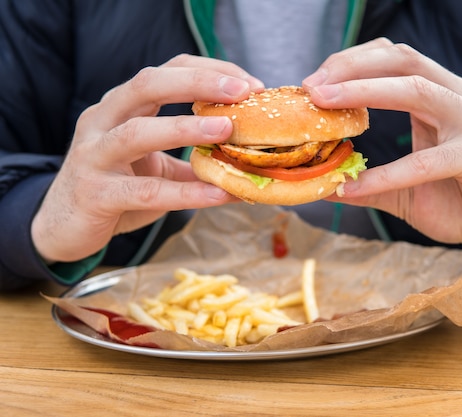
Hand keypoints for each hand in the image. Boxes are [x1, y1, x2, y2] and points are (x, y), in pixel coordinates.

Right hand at [32, 54, 263, 262]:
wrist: (64, 226)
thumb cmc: (116, 188)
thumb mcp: (156, 166)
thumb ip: (194, 161)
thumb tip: (248, 165)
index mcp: (121, 106)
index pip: (166, 71)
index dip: (209, 71)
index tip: (250, 84)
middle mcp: (103, 120)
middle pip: (147, 84)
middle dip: (198, 82)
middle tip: (242, 92)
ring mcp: (94, 155)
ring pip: (137, 133)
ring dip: (185, 129)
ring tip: (225, 130)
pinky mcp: (96, 194)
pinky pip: (145, 191)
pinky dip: (184, 193)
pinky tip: (218, 195)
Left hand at [304, 38, 461, 271]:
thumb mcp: (408, 189)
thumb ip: (372, 181)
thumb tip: (327, 185)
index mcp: (442, 96)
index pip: (394, 59)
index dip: (351, 62)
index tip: (314, 83)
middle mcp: (459, 97)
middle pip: (402, 60)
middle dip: (351, 67)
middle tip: (311, 87)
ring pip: (416, 89)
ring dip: (363, 91)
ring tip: (324, 104)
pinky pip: (426, 160)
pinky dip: (386, 174)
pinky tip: (354, 188)